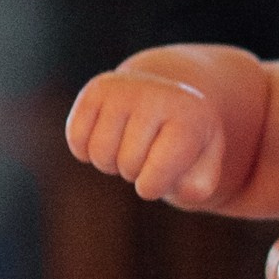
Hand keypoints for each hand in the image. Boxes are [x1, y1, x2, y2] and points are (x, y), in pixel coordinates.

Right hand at [66, 70, 227, 206]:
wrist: (169, 99)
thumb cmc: (186, 144)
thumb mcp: (203, 169)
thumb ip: (193, 189)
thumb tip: (150, 185)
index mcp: (189, 116)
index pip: (154, 177)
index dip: (153, 186)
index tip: (163, 170)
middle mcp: (155, 95)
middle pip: (127, 165)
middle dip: (135, 171)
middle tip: (148, 152)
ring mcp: (123, 89)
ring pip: (99, 154)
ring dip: (111, 162)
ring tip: (130, 144)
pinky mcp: (96, 89)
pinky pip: (76, 138)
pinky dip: (86, 149)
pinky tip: (108, 136)